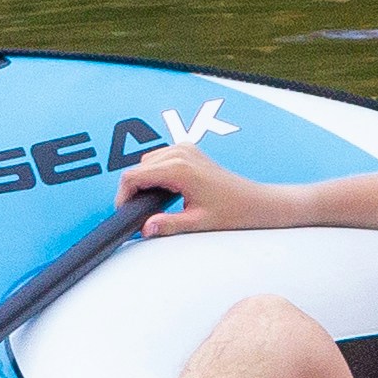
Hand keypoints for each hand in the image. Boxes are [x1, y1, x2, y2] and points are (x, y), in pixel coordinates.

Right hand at [115, 144, 277, 236]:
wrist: (254, 201)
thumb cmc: (232, 211)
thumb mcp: (197, 222)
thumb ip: (168, 225)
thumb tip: (145, 228)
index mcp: (179, 169)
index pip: (133, 176)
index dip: (123, 195)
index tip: (124, 211)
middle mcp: (180, 153)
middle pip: (137, 168)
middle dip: (132, 190)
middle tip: (137, 213)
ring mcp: (185, 148)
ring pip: (146, 162)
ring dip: (143, 181)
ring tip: (150, 204)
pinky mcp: (188, 149)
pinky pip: (159, 158)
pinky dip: (154, 173)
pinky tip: (162, 191)